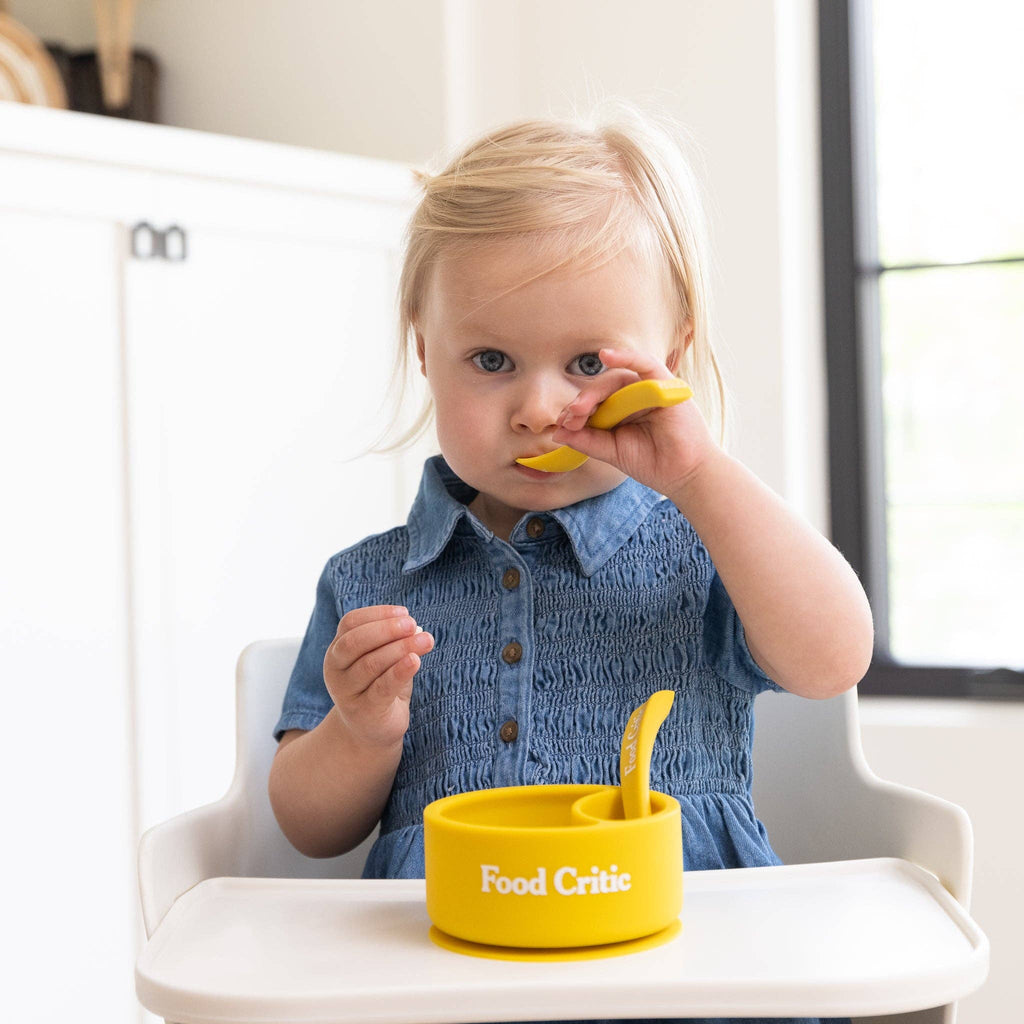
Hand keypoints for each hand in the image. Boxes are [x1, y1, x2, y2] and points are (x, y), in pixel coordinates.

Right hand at [323, 605, 433, 748]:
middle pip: (355, 641)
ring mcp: (346, 693)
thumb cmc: (379, 687)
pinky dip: (399, 671)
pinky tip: (416, 660)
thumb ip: (395, 643)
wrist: (371, 731)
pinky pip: (382, 688)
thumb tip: (415, 628)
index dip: (377, 614)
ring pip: (370, 664)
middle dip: (387, 629)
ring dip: (401, 648)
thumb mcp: (384, 660)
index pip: (351, 623)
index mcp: (337, 650)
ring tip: (426, 640)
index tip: (405, 612)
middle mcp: (335, 670)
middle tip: (413, 625)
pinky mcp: (364, 712)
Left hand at [552, 347, 717, 495]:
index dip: (577, 409)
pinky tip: (606, 355)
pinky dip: (627, 357)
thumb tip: (557, 432)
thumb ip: (586, 440)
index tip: (562, 425)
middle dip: (583, 401)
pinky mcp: (666, 385)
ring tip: (580, 408)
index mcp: (622, 409)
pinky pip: (645, 363)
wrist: (684, 476)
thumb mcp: (611, 451)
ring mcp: (651, 389)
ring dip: (595, 391)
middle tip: (570, 418)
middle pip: (603, 387)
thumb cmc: (653, 462)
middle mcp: (635, 395)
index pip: (595, 400)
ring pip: (617, 377)